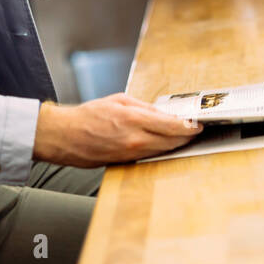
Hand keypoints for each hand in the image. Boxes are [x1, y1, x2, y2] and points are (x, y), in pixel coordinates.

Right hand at [32, 93, 203, 166]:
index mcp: (133, 119)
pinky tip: (164, 144)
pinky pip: (150, 157)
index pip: (172, 125)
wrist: (65, 137)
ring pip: (163, 151)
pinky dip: (161, 150)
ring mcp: (131, 154)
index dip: (189, 126)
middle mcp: (135, 139)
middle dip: (186, 136)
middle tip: (195, 130)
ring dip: (176, 144)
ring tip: (184, 136)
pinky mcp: (126, 163)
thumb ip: (144, 107)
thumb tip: (164, 114)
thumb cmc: (88, 115)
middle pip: (172, 141)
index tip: (198, 124)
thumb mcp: (119, 100)